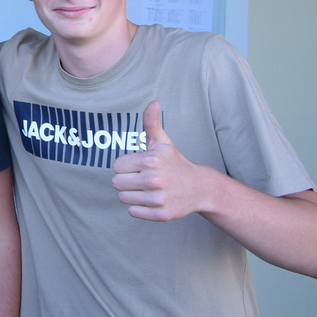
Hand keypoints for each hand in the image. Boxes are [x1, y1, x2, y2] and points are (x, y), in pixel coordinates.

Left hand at [112, 101, 214, 220]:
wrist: (200, 188)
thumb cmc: (174, 162)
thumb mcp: (162, 142)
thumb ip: (151, 122)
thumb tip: (153, 102)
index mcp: (152, 160)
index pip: (116, 167)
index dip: (126, 166)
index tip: (140, 166)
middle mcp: (155, 180)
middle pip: (117, 183)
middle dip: (126, 180)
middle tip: (142, 178)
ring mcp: (159, 198)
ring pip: (123, 198)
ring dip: (132, 194)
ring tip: (147, 189)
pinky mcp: (161, 214)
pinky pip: (133, 212)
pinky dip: (139, 208)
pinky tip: (152, 200)